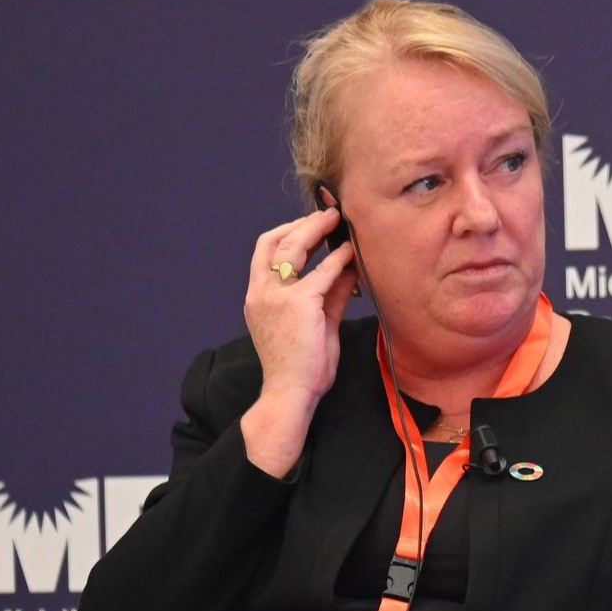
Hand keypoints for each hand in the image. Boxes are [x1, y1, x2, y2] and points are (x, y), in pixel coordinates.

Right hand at [239, 208, 358, 476]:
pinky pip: (322, 272)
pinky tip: (353, 254)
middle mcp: (261, 291)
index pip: (265, 251)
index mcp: (258, 297)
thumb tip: (347, 268)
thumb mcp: (317, 323)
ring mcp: (276, 296)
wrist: (290, 395)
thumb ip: (329, 294)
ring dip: (318, 229)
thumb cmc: (302, 367)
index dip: (288, 231)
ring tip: (340, 221)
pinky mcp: (298, 303)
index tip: (313, 225)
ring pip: (294, 247)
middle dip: (304, 223)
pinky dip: (339, 259)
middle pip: (275, 240)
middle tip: (331, 215)